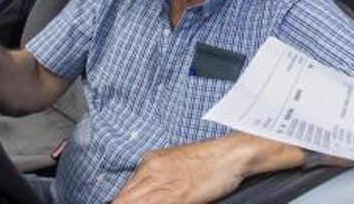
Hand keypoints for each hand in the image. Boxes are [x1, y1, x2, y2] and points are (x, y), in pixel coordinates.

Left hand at [114, 139, 245, 202]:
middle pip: (123, 199)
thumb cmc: (210, 160)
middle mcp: (152, 170)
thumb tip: (147, 194)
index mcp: (150, 161)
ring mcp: (163, 183)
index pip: (123, 192)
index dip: (122, 203)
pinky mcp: (176, 196)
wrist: (232, 154)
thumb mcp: (176, 163)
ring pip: (132, 203)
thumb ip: (158, 177)